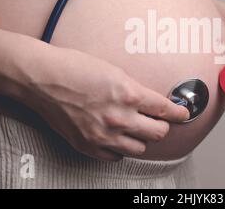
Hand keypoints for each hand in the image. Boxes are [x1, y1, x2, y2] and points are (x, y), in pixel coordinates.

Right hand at [18, 46, 189, 160]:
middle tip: (160, 120)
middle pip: (158, 133)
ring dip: (142, 138)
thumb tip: (150, 101)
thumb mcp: (114, 70)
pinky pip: (115, 156)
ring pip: (140, 148)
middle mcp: (119, 118)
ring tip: (137, 129)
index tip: (183, 113)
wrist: (41, 78)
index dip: (179, 112)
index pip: (165, 110)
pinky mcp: (88, 145)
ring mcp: (103, 135)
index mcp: (129, 95)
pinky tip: (117, 138)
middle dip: (163, 126)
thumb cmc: (74, 67)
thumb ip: (134, 89)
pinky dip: (120, 148)